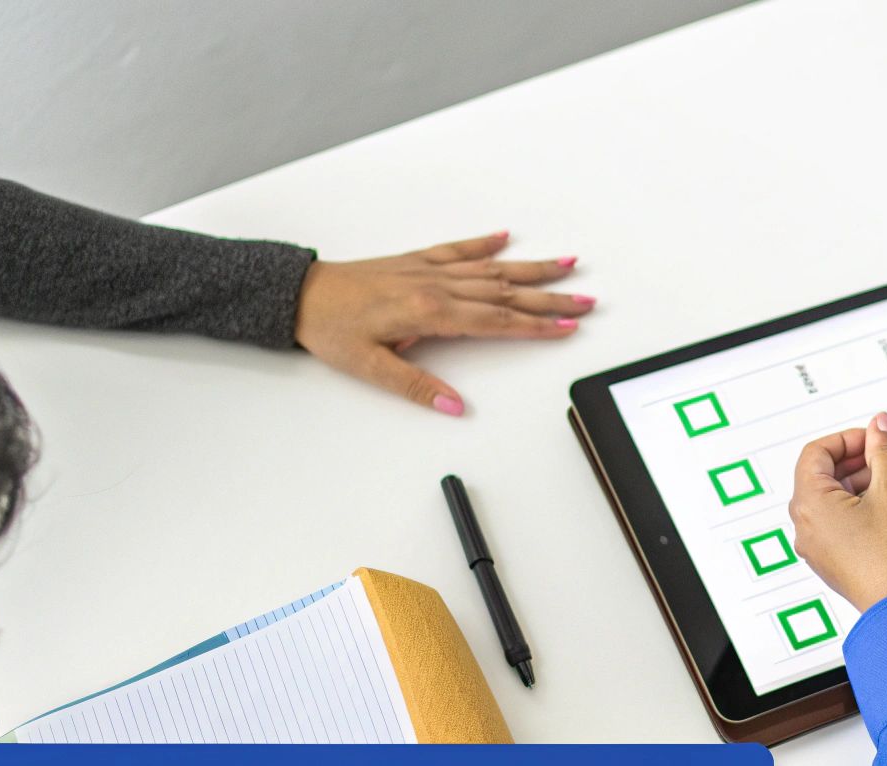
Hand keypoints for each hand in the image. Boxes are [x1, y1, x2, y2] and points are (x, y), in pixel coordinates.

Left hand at [293, 232, 594, 414]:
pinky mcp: (415, 261)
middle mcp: (435, 286)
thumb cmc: (330, 328)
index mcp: (429, 313)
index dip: (535, 328)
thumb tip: (454, 406)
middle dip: (549, 300)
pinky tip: (505, 238)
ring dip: (530, 268)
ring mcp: (427, 270)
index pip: (496, 321)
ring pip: (490, 269)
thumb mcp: (370, 367)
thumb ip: (417, 387)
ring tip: (565, 264)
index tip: (567, 329)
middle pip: (505, 293)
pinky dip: (484, 243)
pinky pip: (458, 249)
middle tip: (586, 301)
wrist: (300, 294)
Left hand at [788, 412, 886, 612]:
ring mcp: (818, 549)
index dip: (849, 439)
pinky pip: (841, 524)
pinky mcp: (834, 563)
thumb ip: (885, 451)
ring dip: (864, 485)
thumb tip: (880, 425)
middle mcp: (806, 527)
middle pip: (824, 476)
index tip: (877, 440)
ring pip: (834, 501)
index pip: (817, 453)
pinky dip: (862, 509)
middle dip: (859, 461)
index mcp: (810, 505)